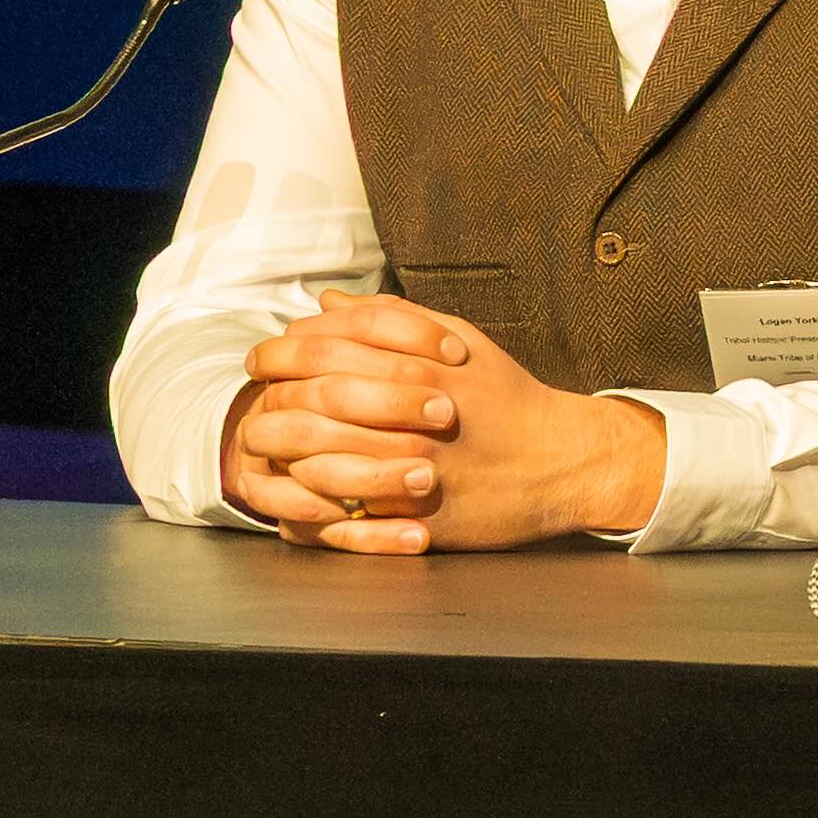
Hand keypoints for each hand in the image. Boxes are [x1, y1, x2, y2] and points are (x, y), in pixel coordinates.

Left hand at [224, 297, 665, 552]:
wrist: (561, 461)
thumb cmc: (506, 398)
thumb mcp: (460, 342)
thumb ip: (393, 319)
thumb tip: (326, 302)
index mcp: (420, 367)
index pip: (324, 349)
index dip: (279, 351)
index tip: (260, 357)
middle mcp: (412, 414)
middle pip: (309, 402)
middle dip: (268, 400)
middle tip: (255, 402)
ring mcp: (413, 467)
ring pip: (314, 458)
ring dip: (281, 450)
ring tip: (267, 444)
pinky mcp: (415, 516)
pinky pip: (340, 510)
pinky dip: (308, 497)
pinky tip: (297, 485)